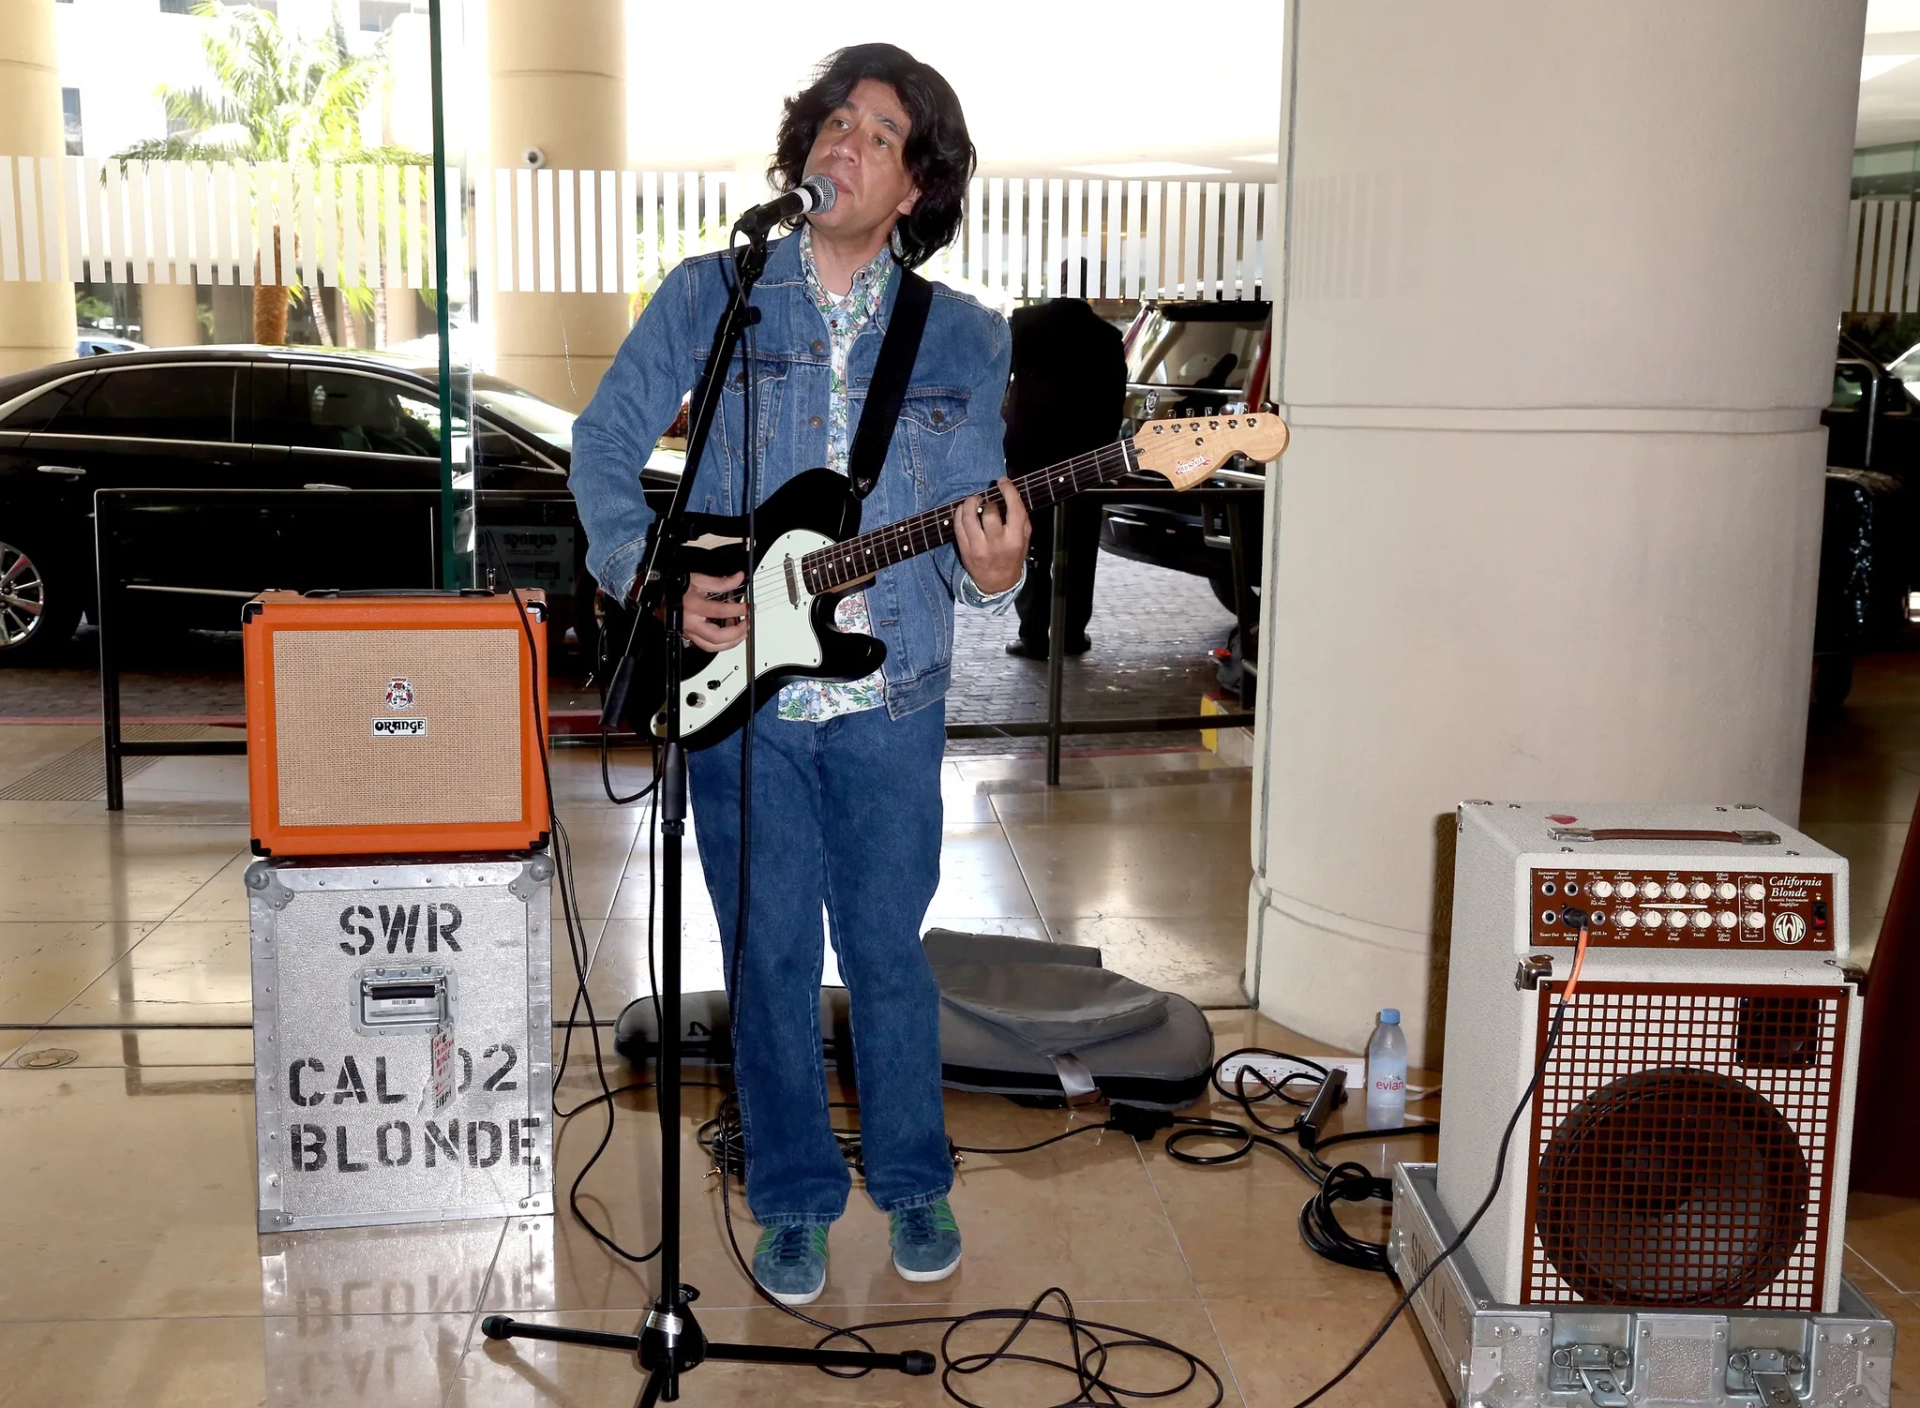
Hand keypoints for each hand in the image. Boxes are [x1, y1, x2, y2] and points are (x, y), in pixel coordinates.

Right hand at [680, 571, 747, 651]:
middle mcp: (691, 622)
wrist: (659, 596)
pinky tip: (728, 637)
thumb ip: (720, 582)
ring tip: (741, 634)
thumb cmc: (676, 588)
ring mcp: (689, 631)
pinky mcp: (688, 636)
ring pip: (711, 646)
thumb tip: (738, 578)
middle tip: (746, 625)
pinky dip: (719, 644)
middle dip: (736, 633)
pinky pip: (706, 645)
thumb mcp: (698, 580)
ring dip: (729, 643)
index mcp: (694, 606)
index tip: (748, 607)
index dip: (738, 610)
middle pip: (717, 636)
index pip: (720, 611)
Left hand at [954, 477, 1029, 594]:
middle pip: (989, 513)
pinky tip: (963, 510)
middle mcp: (996, 544)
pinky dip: (959, 513)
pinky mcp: (964, 549)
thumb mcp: (1024, 540)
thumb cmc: (1012, 557)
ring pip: (969, 518)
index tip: (1003, 482)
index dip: (1008, 491)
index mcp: (1014, 540)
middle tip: (987, 501)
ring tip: (973, 500)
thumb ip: (1021, 520)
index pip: (1014, 510)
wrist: (997, 583)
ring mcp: (978, 547)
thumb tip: (1011, 495)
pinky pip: (958, 526)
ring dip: (969, 503)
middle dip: (988, 502)